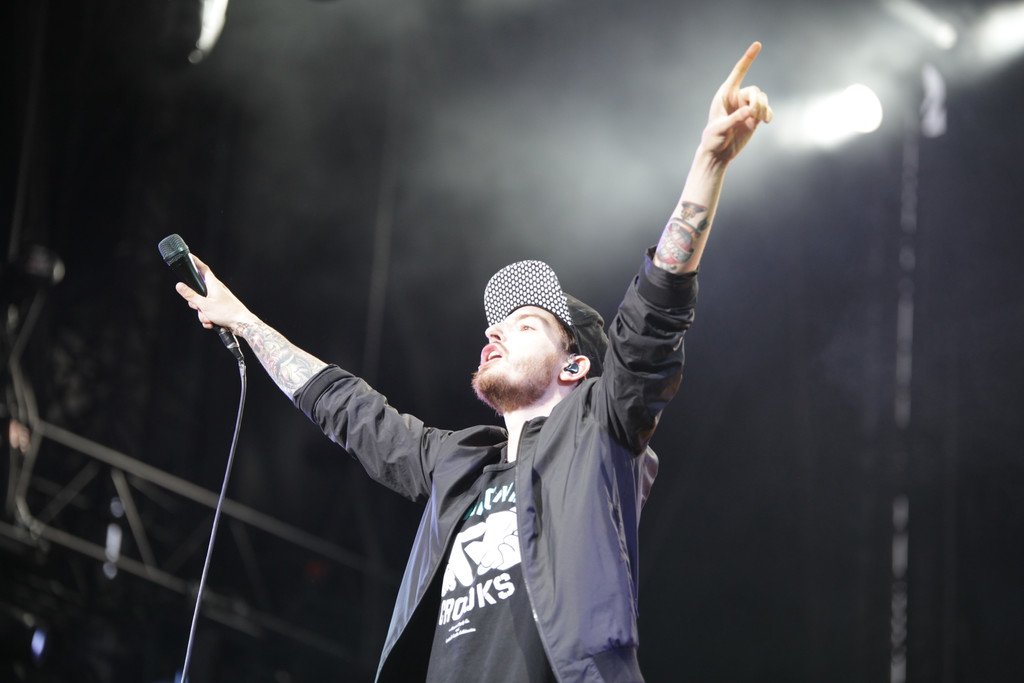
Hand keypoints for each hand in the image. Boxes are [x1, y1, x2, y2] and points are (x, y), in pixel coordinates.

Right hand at [174, 254, 254, 332]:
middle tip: (199, 308)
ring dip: (203, 314)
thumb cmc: (227, 312)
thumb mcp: (204, 304)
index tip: (189, 256)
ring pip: (202, 305)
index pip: (203, 269)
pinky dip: (208, 319)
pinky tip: (212, 323)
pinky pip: (208, 312)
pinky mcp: (219, 308)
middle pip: (198, 292)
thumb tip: (179, 285)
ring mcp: (218, 299)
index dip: (195, 262)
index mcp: (213, 284)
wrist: (242, 324)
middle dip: (195, 303)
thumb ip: (191, 295)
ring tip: (210, 318)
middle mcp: (216, 290)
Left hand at [700, 41, 773, 163]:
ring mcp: (747, 107)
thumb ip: (734, 118)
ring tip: (759, 121)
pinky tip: (766, 121)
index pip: (738, 72)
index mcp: (725, 94)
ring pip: (762, 99)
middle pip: (755, 91)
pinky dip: (769, 114)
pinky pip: (767, 110)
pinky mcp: (754, 118)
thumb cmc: (713, 139)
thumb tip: (750, 111)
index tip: (758, 44)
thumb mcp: (720, 128)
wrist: (718, 154)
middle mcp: (737, 98)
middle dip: (757, 102)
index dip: (748, 58)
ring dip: (763, 109)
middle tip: (754, 115)